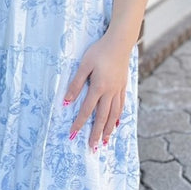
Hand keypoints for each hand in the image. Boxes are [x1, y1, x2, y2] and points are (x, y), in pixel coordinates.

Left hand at [64, 33, 130, 149]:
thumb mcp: (84, 64)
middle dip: (97, 134)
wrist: (120, 42)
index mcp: (98, 87)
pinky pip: (121, 105)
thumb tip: (67, 101)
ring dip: (109, 129)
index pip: (86, 110)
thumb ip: (76, 83)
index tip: (73, 135)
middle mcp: (110, 92)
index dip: (79, 123)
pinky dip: (118, 116)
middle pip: (102, 117)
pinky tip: (116, 122)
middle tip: (93, 148)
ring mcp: (118, 90)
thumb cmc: (99, 51)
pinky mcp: (123, 86)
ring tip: (106, 141)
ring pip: (114, 114)